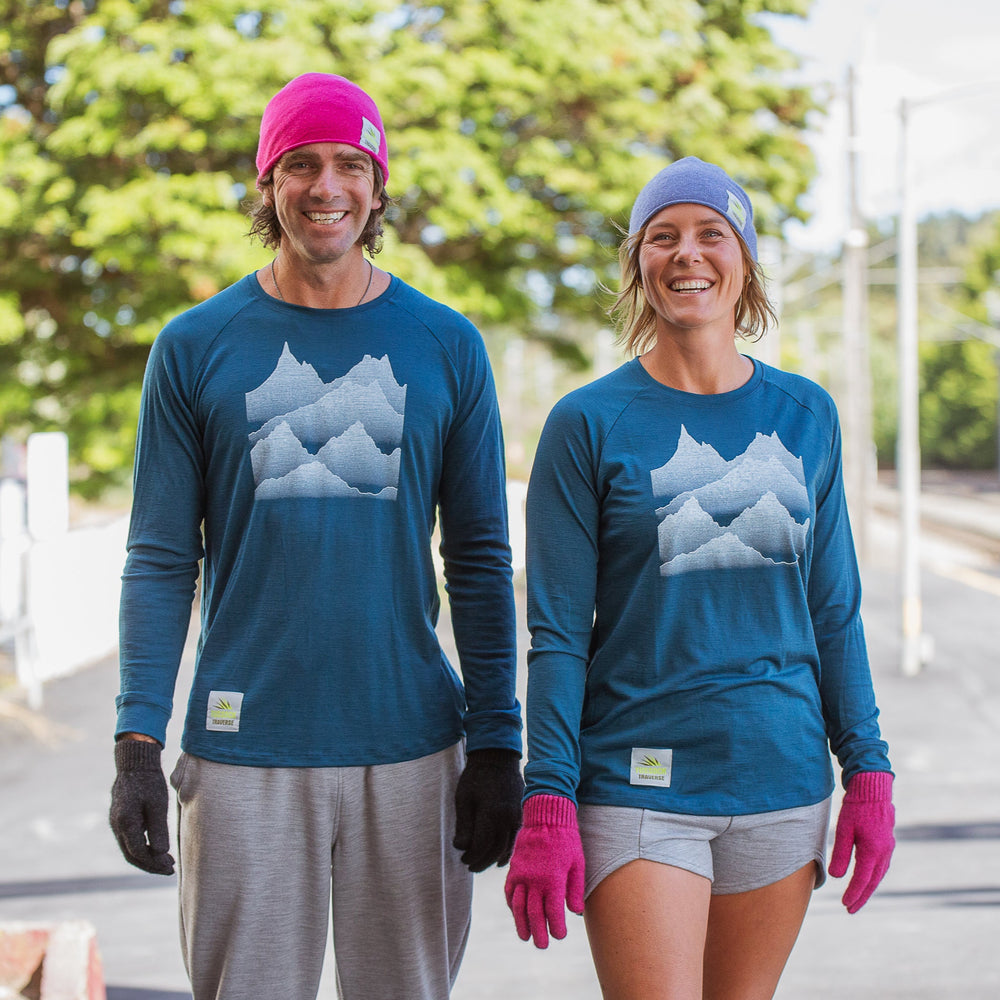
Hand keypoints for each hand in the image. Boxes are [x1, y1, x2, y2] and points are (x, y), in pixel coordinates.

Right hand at [109, 737, 174, 875]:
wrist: (134, 764)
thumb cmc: (149, 782)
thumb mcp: (158, 804)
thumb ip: (158, 828)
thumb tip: (161, 853)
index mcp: (126, 823)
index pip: (139, 853)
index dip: (154, 864)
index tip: (170, 867)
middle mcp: (117, 826)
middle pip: (132, 856)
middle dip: (151, 865)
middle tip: (170, 870)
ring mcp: (116, 824)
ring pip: (130, 849)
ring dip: (147, 858)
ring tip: (167, 862)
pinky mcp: (120, 820)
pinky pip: (130, 840)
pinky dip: (143, 848)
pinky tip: (158, 848)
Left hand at [453, 748, 523, 871]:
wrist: (498, 758)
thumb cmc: (476, 777)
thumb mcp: (463, 798)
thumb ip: (463, 825)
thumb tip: (460, 848)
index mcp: (492, 813)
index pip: (482, 846)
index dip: (472, 856)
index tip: (462, 858)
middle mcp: (508, 818)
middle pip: (496, 850)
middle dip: (482, 861)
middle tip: (469, 865)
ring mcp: (518, 817)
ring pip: (507, 847)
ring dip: (494, 858)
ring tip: (481, 862)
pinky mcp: (521, 815)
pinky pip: (515, 839)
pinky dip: (506, 850)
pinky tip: (498, 857)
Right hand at [504, 794, 584, 947]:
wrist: (545, 817)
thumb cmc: (566, 840)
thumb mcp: (577, 864)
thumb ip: (575, 890)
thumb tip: (575, 913)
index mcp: (553, 880)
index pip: (553, 913)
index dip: (556, 928)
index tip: (560, 936)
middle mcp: (534, 880)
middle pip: (534, 914)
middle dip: (538, 932)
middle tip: (541, 946)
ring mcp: (521, 875)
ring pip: (518, 906)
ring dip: (521, 923)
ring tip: (525, 937)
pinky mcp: (513, 868)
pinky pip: (509, 891)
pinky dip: (511, 905)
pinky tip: (515, 913)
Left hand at [829, 770, 894, 912]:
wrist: (873, 789)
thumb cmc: (856, 808)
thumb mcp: (843, 829)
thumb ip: (841, 854)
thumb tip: (837, 877)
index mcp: (873, 851)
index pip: (862, 880)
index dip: (853, 894)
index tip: (845, 904)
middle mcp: (884, 853)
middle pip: (873, 882)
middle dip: (861, 897)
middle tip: (850, 910)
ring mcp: (888, 848)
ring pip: (879, 875)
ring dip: (868, 888)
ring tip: (857, 899)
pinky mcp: (888, 843)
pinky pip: (881, 866)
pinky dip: (874, 877)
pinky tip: (867, 879)